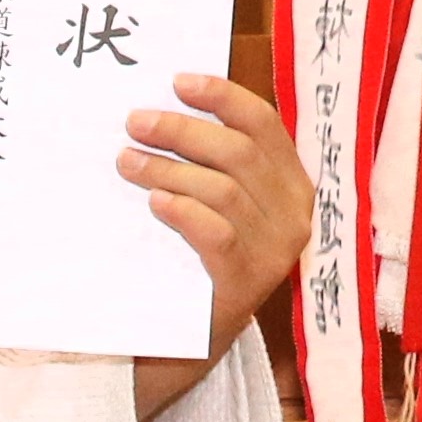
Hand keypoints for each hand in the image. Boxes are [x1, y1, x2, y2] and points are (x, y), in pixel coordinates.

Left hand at [123, 68, 312, 416]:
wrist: (191, 339)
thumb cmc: (195, 254)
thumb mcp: (213, 200)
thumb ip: (207, 160)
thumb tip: (160, 105)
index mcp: (291, 182)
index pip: (263, 124)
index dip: (221, 97)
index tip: (177, 82)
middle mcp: (294, 213)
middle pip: (238, 152)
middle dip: (180, 131)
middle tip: (134, 123)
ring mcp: (275, 250)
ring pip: (222, 189)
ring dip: (168, 169)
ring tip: (127, 162)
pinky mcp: (249, 282)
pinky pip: (217, 233)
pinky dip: (184, 211)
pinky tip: (156, 203)